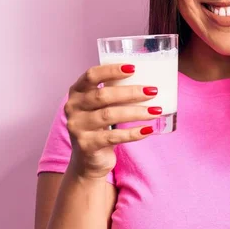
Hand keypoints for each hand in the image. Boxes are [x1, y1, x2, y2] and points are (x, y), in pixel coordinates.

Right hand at [64, 64, 162, 178]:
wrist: (87, 160)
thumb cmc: (99, 126)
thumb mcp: (100, 106)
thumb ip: (113, 92)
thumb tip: (148, 81)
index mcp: (77, 92)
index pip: (91, 75)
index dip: (111, 70)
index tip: (134, 68)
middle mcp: (73, 107)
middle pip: (103, 96)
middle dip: (131, 92)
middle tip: (153, 91)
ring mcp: (77, 127)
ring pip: (109, 115)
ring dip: (136, 112)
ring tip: (156, 110)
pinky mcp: (87, 145)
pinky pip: (114, 137)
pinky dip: (133, 133)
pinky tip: (148, 130)